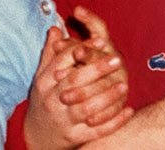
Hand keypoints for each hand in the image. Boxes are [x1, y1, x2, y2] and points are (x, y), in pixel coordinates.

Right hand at [24, 10, 131, 149]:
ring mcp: (64, 119)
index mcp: (44, 81)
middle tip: (117, 59)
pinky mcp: (75, 136)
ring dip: (107, 96)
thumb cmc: (43, 99)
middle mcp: (52, 99)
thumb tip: (55, 28)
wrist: (36, 136)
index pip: (62, 60)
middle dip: (97, 68)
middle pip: (75, 81)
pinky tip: (128, 110)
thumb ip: (51, 52)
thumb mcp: (42, 76)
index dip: (82, 48)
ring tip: (123, 85)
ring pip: (88, 106)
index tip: (101, 40)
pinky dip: (114, 121)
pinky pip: (98, 129)